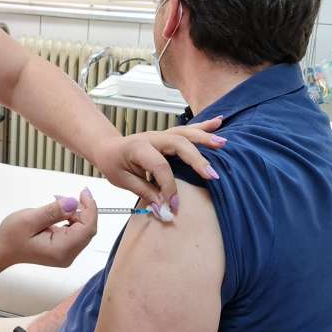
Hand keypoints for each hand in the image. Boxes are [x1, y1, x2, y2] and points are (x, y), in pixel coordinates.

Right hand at [0, 188, 96, 267]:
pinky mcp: (63, 249)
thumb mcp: (30, 219)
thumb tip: (73, 203)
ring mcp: (66, 254)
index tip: (84, 192)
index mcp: (61, 250)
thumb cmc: (12, 236)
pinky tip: (59, 211)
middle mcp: (67, 255)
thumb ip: (53, 211)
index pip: (87, 229)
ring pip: (83, 230)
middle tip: (69, 195)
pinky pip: (75, 232)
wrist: (2, 248)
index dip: (90, 209)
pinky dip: (71, 218)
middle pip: (87, 230)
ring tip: (59, 202)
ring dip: (76, 213)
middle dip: (83, 210)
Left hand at [94, 117, 225, 207]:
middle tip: (212, 175)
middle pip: (177, 144)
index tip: (172, 205)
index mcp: (137, 148)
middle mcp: (151, 138)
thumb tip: (165, 208)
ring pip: (185, 134)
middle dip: (196, 159)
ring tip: (223, 143)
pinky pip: (187, 130)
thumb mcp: (122, 181)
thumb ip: (145, 192)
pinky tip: (219, 122)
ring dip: (204, 138)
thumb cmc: (114, 164)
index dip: (168, 187)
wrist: (107, 148)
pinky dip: (203, 127)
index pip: (159, 166)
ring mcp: (161, 135)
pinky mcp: (167, 136)